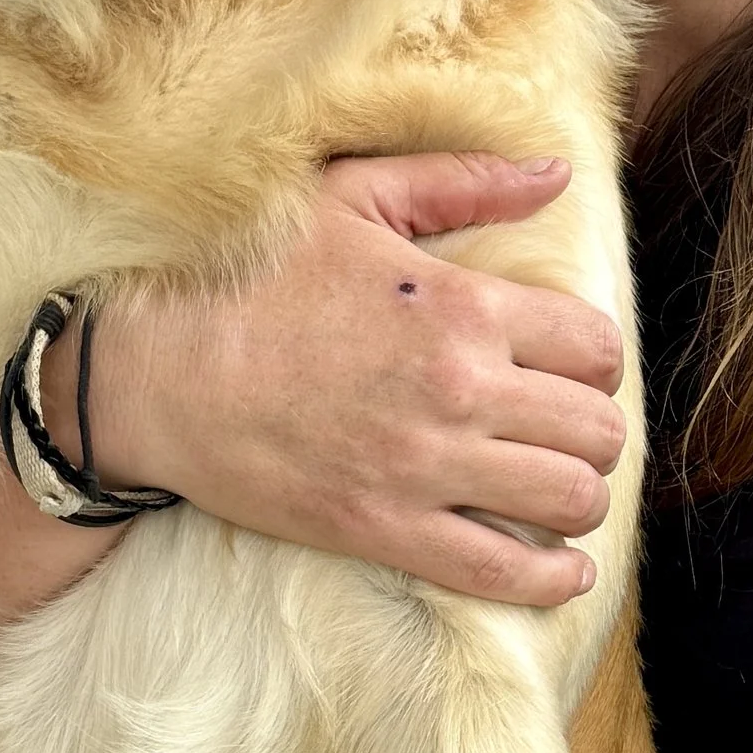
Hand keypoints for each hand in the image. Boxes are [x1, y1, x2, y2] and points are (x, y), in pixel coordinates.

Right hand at [79, 151, 626, 607]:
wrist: (155, 370)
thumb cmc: (248, 274)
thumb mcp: (352, 199)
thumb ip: (462, 181)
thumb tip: (557, 174)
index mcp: (461, 306)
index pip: (596, 348)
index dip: (593, 361)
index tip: (567, 369)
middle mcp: (460, 389)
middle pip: (597, 430)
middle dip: (592, 432)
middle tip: (561, 431)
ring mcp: (425, 467)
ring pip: (570, 501)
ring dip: (576, 498)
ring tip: (555, 489)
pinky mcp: (384, 530)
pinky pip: (502, 572)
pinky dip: (550, 578)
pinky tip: (563, 570)